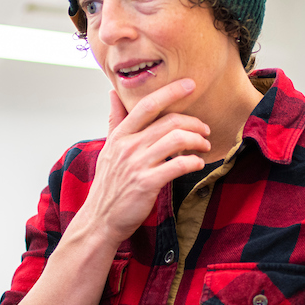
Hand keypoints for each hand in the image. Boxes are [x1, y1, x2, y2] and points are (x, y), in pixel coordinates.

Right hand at [81, 79, 210, 242]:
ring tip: (204, 145)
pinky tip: (197, 163)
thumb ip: (115, 120)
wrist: (100, 219)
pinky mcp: (147, 184)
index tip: (190, 85)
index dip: (170, 92)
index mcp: (120, 136)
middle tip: (204, 129)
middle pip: (168, 122)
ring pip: (175, 140)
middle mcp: (128, 147)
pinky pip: (177, 165)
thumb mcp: (108, 148)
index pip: (147, 105)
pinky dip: (192, 162)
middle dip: (193, 122)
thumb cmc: (109, 185)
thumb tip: (113, 94)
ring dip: (196, 140)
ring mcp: (137, 165)